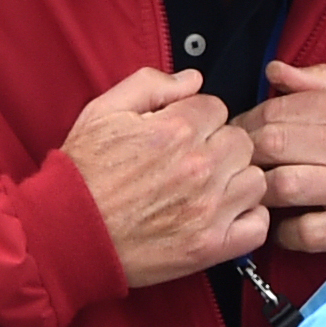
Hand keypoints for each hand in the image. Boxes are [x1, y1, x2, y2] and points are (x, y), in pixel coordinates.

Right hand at [62, 67, 268, 288]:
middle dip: (221, 147)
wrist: (67, 232)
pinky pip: (258, 226)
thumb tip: (193, 80)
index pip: (218, 108)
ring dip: (237, 181)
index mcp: (176, 130)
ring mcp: (209, 209)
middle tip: (197, 161)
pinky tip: (225, 215)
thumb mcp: (103, 111)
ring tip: (210, 189)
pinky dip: (248, 220)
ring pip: (255, 181)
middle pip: (242, 142)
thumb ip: (150, 85)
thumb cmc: (82, 176)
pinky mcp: (211, 246)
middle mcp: (199, 167)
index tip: (185, 134)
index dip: (200, 119)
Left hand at [235, 61, 325, 254]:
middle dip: (245, 157)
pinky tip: (286, 226)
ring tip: (259, 195)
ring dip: (260, 194)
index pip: (277, 110)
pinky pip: (306, 232)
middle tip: (239, 166)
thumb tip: (277, 72)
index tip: (240, 134)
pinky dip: (285, 233)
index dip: (247, 123)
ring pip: (281, 186)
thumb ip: (325, 81)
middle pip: (271, 145)